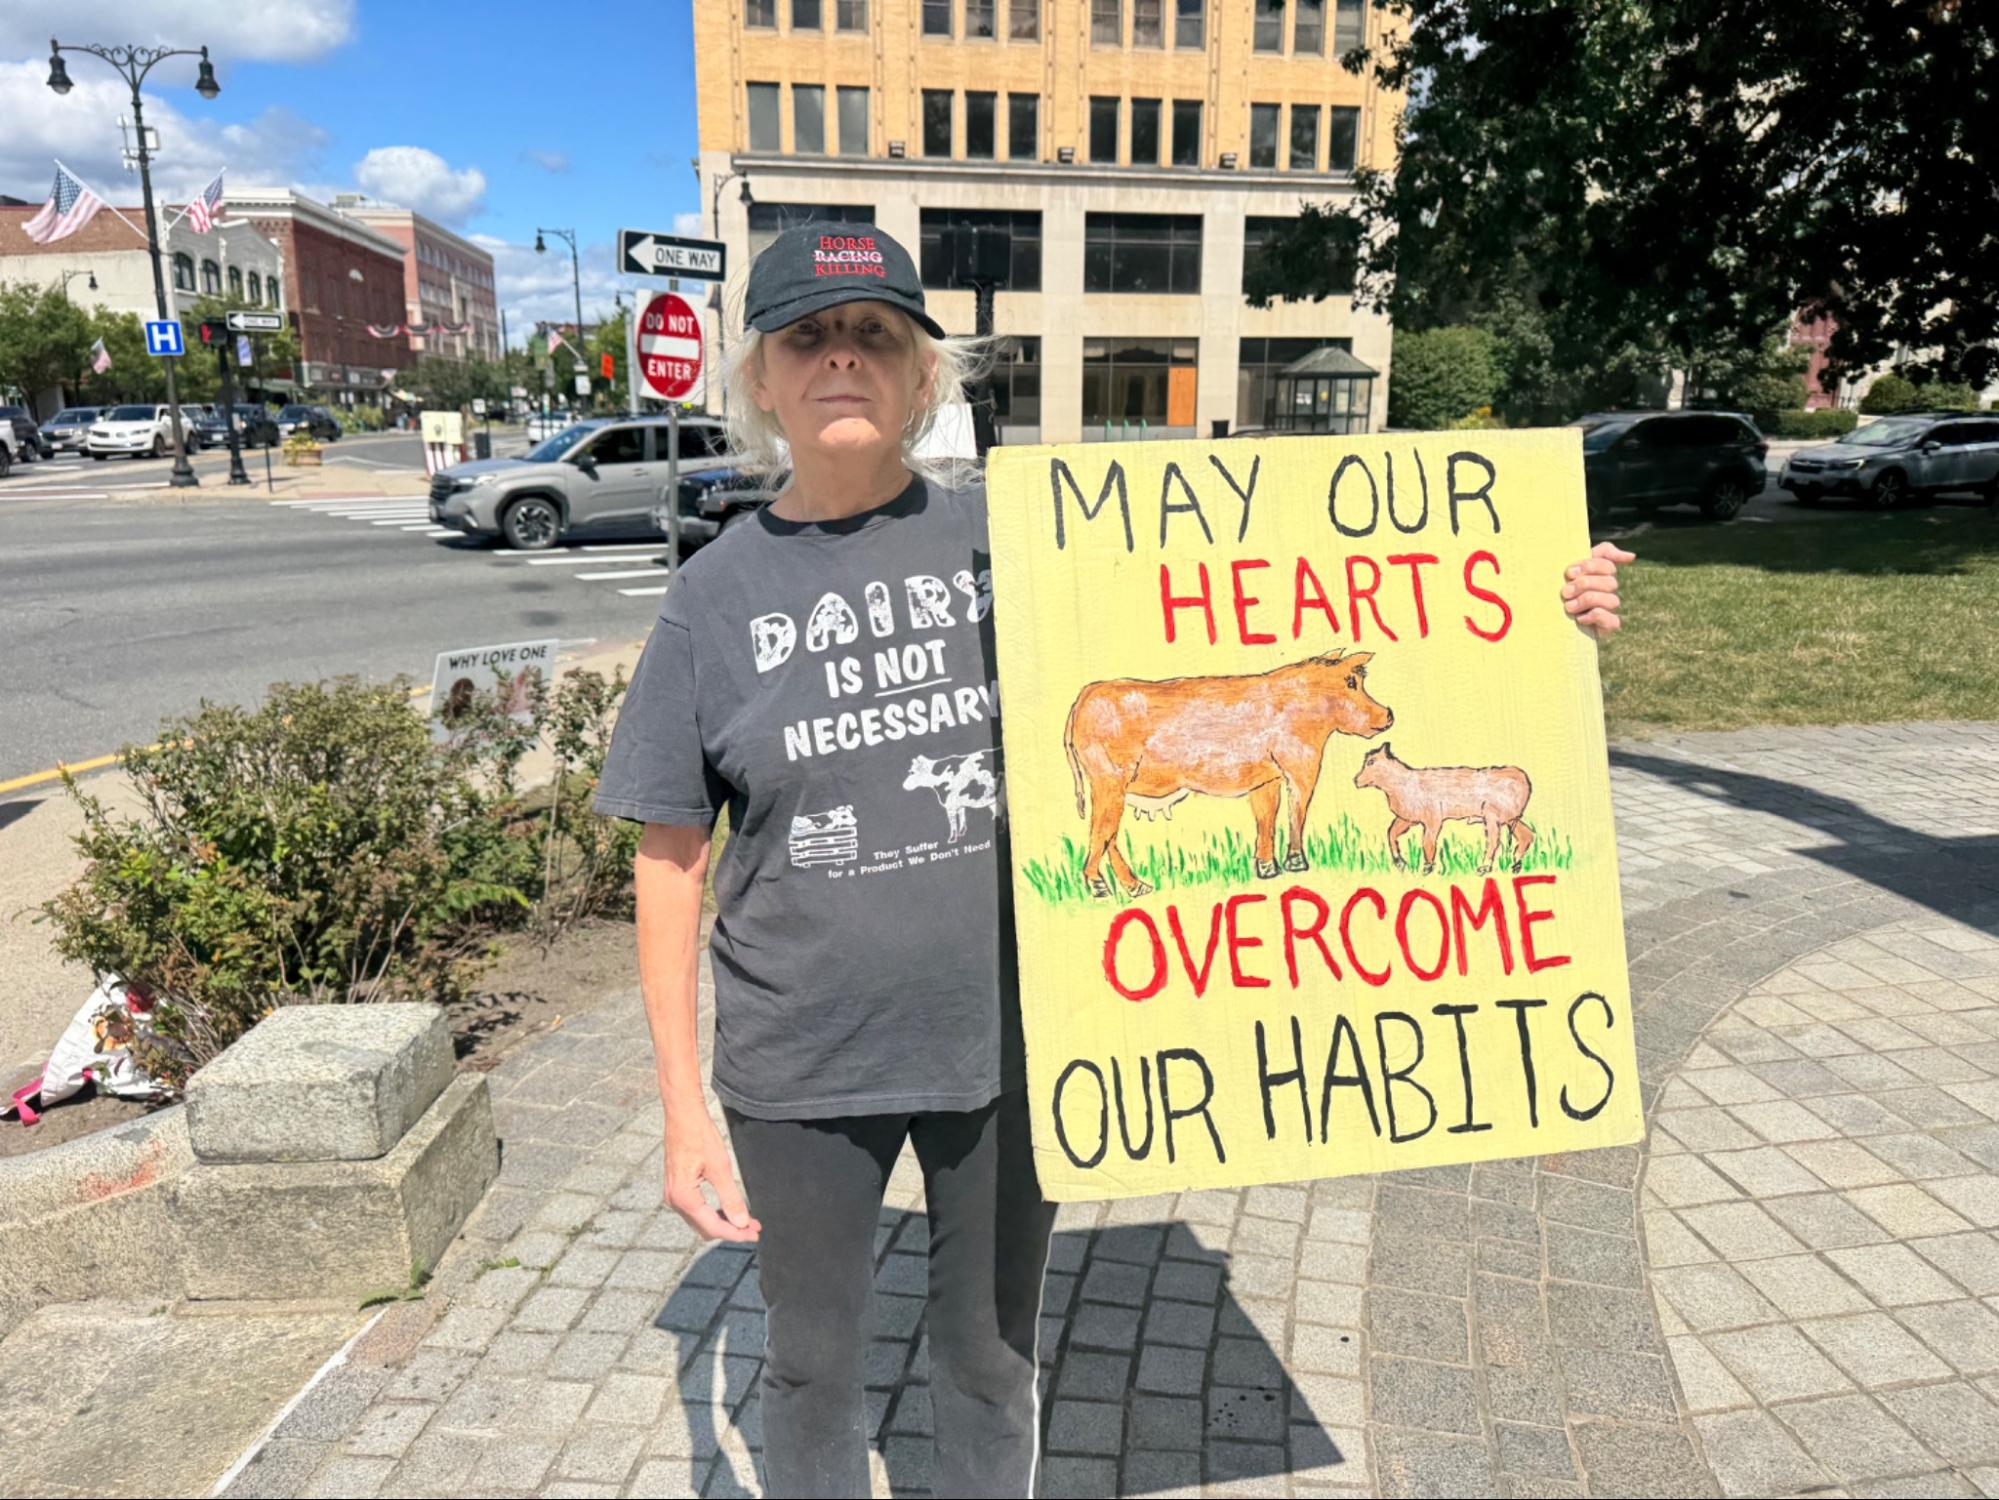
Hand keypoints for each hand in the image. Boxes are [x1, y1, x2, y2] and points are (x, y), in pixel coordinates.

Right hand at [662, 1109, 760, 1242]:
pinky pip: (695, 1210)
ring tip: (745, 1220)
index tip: (754, 1234)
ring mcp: (673, 1195)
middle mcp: (674, 1201)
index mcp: (684, 1198)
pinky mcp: (676, 1188)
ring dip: (722, 1223)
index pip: (713, 1227)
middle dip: (730, 1230)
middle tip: (754, 1228)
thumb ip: (731, 1198)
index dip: (736, 1233)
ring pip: (700, 1221)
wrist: (682, 1116)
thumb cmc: (700, 1136)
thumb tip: (742, 1222)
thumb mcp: (720, 1168)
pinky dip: (712, 1214)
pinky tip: (728, 1210)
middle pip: (705, 1228)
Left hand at [1563, 542, 1634, 638]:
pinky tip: (1579, 618)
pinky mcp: (1607, 627)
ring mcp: (1609, 610)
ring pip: (1612, 600)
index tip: (1569, 573)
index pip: (1607, 565)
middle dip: (1584, 584)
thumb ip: (1601, 554)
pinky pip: (1612, 620)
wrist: (1546, 623)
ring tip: (1568, 607)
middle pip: (1610, 582)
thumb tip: (1632, 556)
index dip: (1589, 566)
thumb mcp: (1572, 570)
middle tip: (1565, 592)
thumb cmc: (1559, 592)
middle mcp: (1608, 591)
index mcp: (1600, 575)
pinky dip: (1595, 617)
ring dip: (1587, 601)